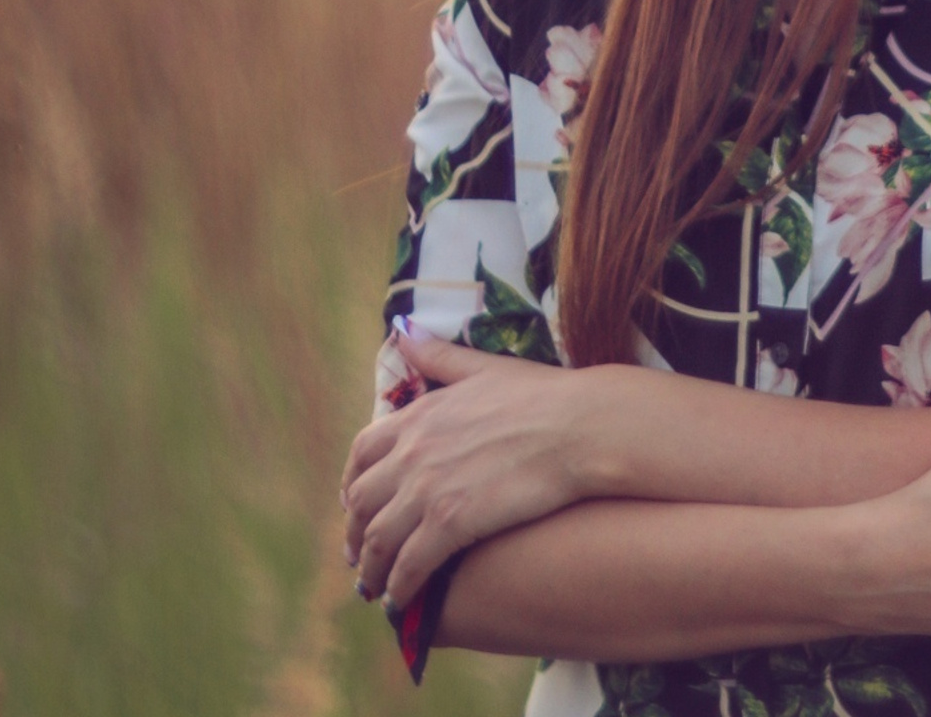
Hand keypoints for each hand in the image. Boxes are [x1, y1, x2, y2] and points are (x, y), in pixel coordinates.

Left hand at [340, 324, 602, 610]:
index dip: (351, 483)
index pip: (362, 452)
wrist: (579, 426)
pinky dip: (398, 588)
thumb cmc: (542, 395)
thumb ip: (440, 356)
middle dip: (355, 533)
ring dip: (370, 568)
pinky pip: (408, 566)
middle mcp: (413, 452)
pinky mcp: (450, 523)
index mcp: (419, 415)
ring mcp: (428, 488)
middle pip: (360, 501)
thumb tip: (404, 331)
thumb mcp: (484, 367)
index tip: (356, 505)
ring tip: (377, 587)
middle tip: (361, 556)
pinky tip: (402, 601)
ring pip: (377, 540)